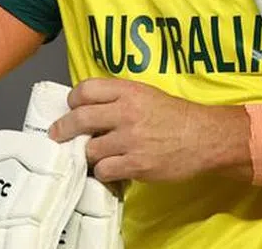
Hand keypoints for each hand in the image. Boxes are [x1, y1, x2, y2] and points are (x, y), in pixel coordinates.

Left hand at [48, 78, 251, 182]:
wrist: (203, 137)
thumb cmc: (175, 115)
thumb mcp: (146, 94)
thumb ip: (118, 97)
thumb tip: (87, 106)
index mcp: (128, 91)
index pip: (86, 89)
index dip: (73, 100)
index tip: (72, 108)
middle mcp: (126, 112)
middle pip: (80, 118)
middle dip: (64, 128)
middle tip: (57, 135)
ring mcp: (130, 140)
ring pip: (90, 149)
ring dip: (89, 154)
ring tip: (96, 156)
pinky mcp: (136, 164)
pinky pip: (104, 170)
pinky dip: (103, 172)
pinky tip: (111, 169)